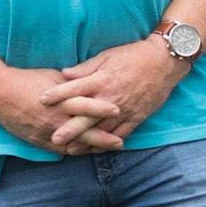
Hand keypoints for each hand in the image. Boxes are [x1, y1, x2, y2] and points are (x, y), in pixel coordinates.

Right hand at [0, 64, 124, 154]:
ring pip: (73, 144)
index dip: (102, 109)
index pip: (86, 105)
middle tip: (119, 142)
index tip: (118, 110)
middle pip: (84, 132)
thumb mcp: (52, 77)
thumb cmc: (27, 80)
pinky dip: (73, 151)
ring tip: (105, 150)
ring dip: (91, 148)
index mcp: (60, 100)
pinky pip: (59, 150)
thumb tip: (87, 82)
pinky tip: (84, 152)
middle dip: (103, 138)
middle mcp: (55, 118)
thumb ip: (71, 83)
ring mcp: (47, 132)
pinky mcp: (38, 140)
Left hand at [39, 38, 187, 148]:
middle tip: (54, 138)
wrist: (163, 62)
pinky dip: (108, 143)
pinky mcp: (136, 117)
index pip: (75, 88)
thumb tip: (64, 73)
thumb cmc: (133, 56)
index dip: (57, 94)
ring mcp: (124, 109)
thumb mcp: (107, 56)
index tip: (41, 100)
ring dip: (86, 142)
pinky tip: (97, 150)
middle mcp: (111, 97)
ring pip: (102, 129)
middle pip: (87, 115)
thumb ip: (85, 68)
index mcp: (102, 79)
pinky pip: (120, 134)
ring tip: (70, 151)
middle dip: (70, 128)